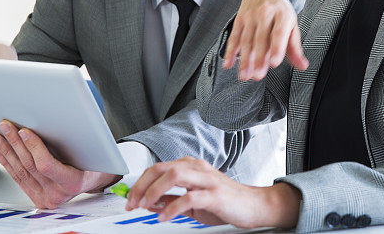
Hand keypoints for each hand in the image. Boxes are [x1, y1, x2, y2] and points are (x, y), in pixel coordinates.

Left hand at [0, 119, 119, 208]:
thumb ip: (71, 144)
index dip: (34, 147)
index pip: (46, 165)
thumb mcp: (90, 153)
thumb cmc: (94, 164)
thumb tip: (50, 125)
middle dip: (15, 143)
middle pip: (30, 166)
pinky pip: (18, 177)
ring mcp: (44, 197)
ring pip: (20, 171)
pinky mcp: (35, 197)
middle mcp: (56, 194)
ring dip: (7, 151)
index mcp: (72, 183)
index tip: (24, 131)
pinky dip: (8, 162)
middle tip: (6, 126)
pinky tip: (1, 151)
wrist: (93, 181)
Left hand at [125, 157, 300, 227]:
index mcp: (191, 167)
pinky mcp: (215, 194)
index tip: (130, 199)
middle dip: (142, 185)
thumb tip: (149, 203)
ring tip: (145, 206)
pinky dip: (172, 207)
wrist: (253, 206)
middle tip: (132, 203)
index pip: (158, 168)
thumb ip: (172, 199)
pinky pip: (189, 197)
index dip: (140, 183)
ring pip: (174, 175)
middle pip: (162, 168)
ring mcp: (207, 180)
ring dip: (154, 191)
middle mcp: (198, 168)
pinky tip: (164, 217)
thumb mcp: (193, 201)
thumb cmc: (225, 202)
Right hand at [222, 0, 307, 80]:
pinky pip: (234, 36)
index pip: (278, 33)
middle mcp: (266, 13)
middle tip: (257, 75)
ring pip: (246, 40)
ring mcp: (251, 16)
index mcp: (282, 15)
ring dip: (244, 59)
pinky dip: (230, 51)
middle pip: (261, 39)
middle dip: (258, 59)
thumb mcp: (291, 26)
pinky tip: (229, 63)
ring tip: (244, 75)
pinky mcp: (239, 19)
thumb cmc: (280, 12)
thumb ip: (295, 48)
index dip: (276, 49)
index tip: (274, 63)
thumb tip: (302, 65)